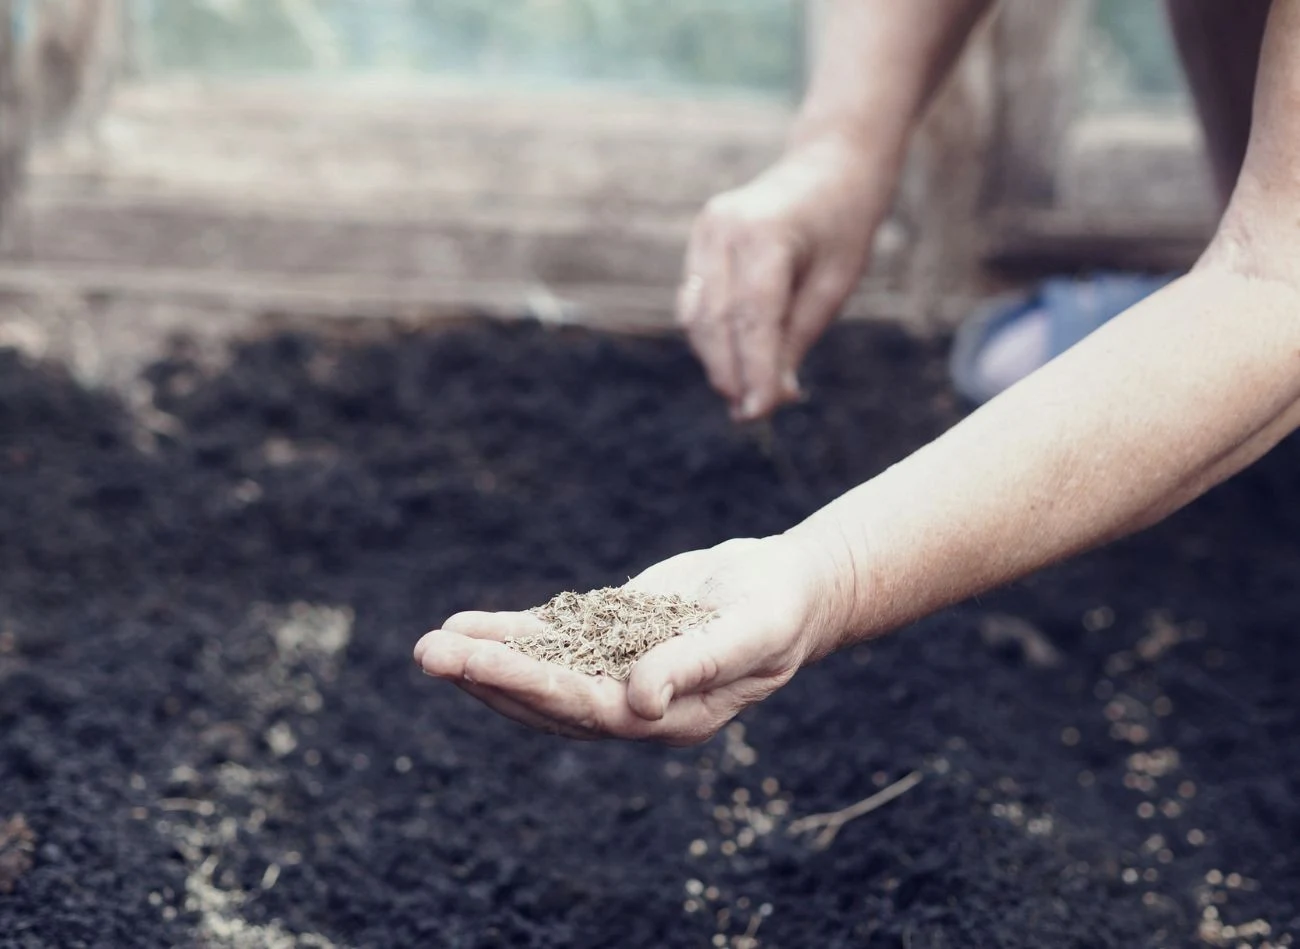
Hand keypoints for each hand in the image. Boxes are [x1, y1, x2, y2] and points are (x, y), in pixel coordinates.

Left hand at [413, 535, 842, 745]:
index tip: (480, 665)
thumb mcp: (751, 632)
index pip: (589, 709)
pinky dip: (509, 635)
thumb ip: (698, 665)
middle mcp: (635, 706)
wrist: (787, 589)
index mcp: (671, 718)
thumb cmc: (778, 610)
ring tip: (428, 646)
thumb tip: (639, 701)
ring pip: (540, 675)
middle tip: (428, 655)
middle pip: (549, 700)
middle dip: (488, 677)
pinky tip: (466, 625)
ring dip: (484, 662)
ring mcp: (618, 674)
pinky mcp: (610, 641)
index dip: (532, 687)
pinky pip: (551, 643)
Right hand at [678, 135, 888, 420]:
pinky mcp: (699, 243)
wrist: (829, 164)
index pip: (751, 317)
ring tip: (748, 395)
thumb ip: (797, 337)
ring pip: (697, 318)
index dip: (752, 371)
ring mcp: (704, 233)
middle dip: (730, 374)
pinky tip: (739, 362)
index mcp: (764, 233)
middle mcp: (722, 229)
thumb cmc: (844, 224)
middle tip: (753, 414)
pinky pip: (697, 303)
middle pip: (714, 322)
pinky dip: (714, 338)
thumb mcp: (835, 285)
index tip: (759, 414)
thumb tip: (770, 397)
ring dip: (718, 361)